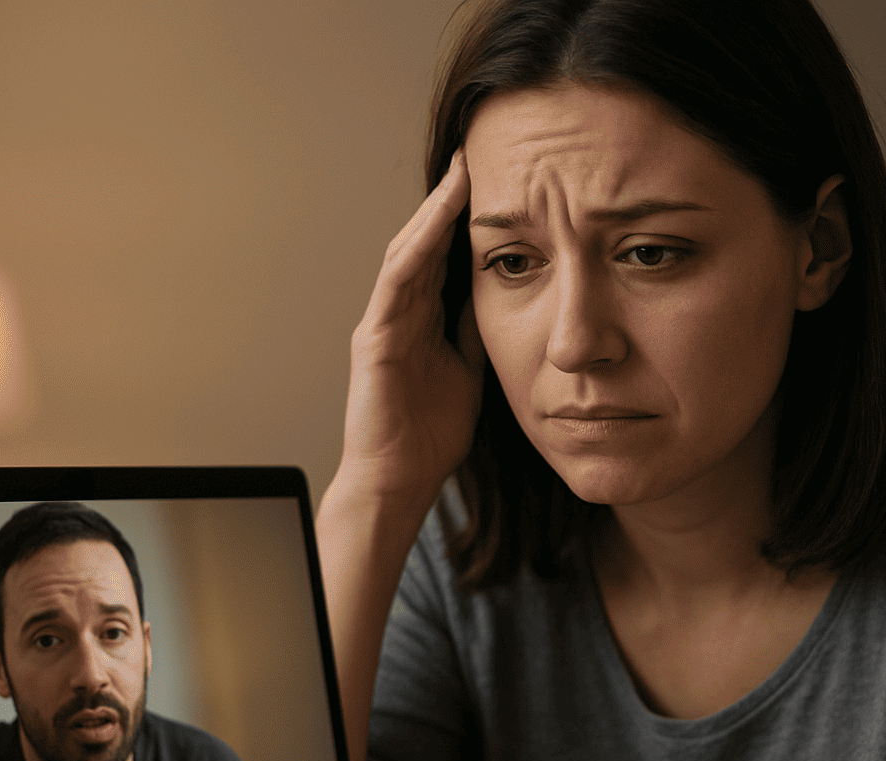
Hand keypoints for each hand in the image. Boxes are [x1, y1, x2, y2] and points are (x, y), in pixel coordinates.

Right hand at [341, 148, 484, 509]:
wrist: (398, 480)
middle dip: (450, 199)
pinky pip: (397, 281)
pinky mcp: (375, 339)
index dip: (468, 219)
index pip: (445, 257)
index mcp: (421, 320)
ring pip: (408, 250)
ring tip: (461, 171)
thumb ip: (477, 331)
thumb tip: (510, 293)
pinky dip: (417, 246)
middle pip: (425, 242)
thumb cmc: (428, 435)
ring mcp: (383, 323)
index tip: (501, 183)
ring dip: (434, 210)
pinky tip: (438, 219)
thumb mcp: (470, 370)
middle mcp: (398, 314)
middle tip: (478, 155)